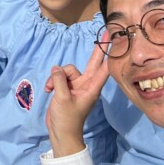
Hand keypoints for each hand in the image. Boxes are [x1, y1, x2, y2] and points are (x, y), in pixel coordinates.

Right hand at [44, 39, 110, 154]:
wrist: (61, 133)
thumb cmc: (67, 118)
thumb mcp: (62, 98)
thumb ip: (60, 80)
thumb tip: (56, 68)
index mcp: (91, 87)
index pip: (104, 68)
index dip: (109, 54)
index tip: (116, 43)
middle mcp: (86, 84)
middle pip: (91, 63)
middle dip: (97, 49)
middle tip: (106, 31)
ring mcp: (76, 86)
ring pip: (66, 70)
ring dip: (56, 77)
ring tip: (51, 89)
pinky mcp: (66, 88)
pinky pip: (59, 77)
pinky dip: (52, 82)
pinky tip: (48, 90)